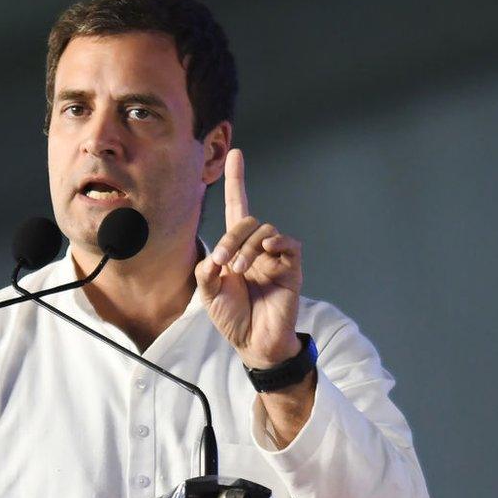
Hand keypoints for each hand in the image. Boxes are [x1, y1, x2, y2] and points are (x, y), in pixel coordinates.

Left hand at [195, 149, 303, 368]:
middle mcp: (256, 248)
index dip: (236, 181)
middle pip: (246, 220)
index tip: (235, 154)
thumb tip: (215, 258)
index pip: (236, 208)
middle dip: (231, 238)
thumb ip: (206, 274)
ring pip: (263, 231)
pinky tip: (267, 252)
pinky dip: (276, 243)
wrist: (254, 343)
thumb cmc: (233, 318)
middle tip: (224, 264)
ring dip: (246, 247)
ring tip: (239, 271)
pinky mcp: (291, 268)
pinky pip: (287, 244)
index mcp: (235, 249)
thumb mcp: (209, 296)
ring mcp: (275, 257)